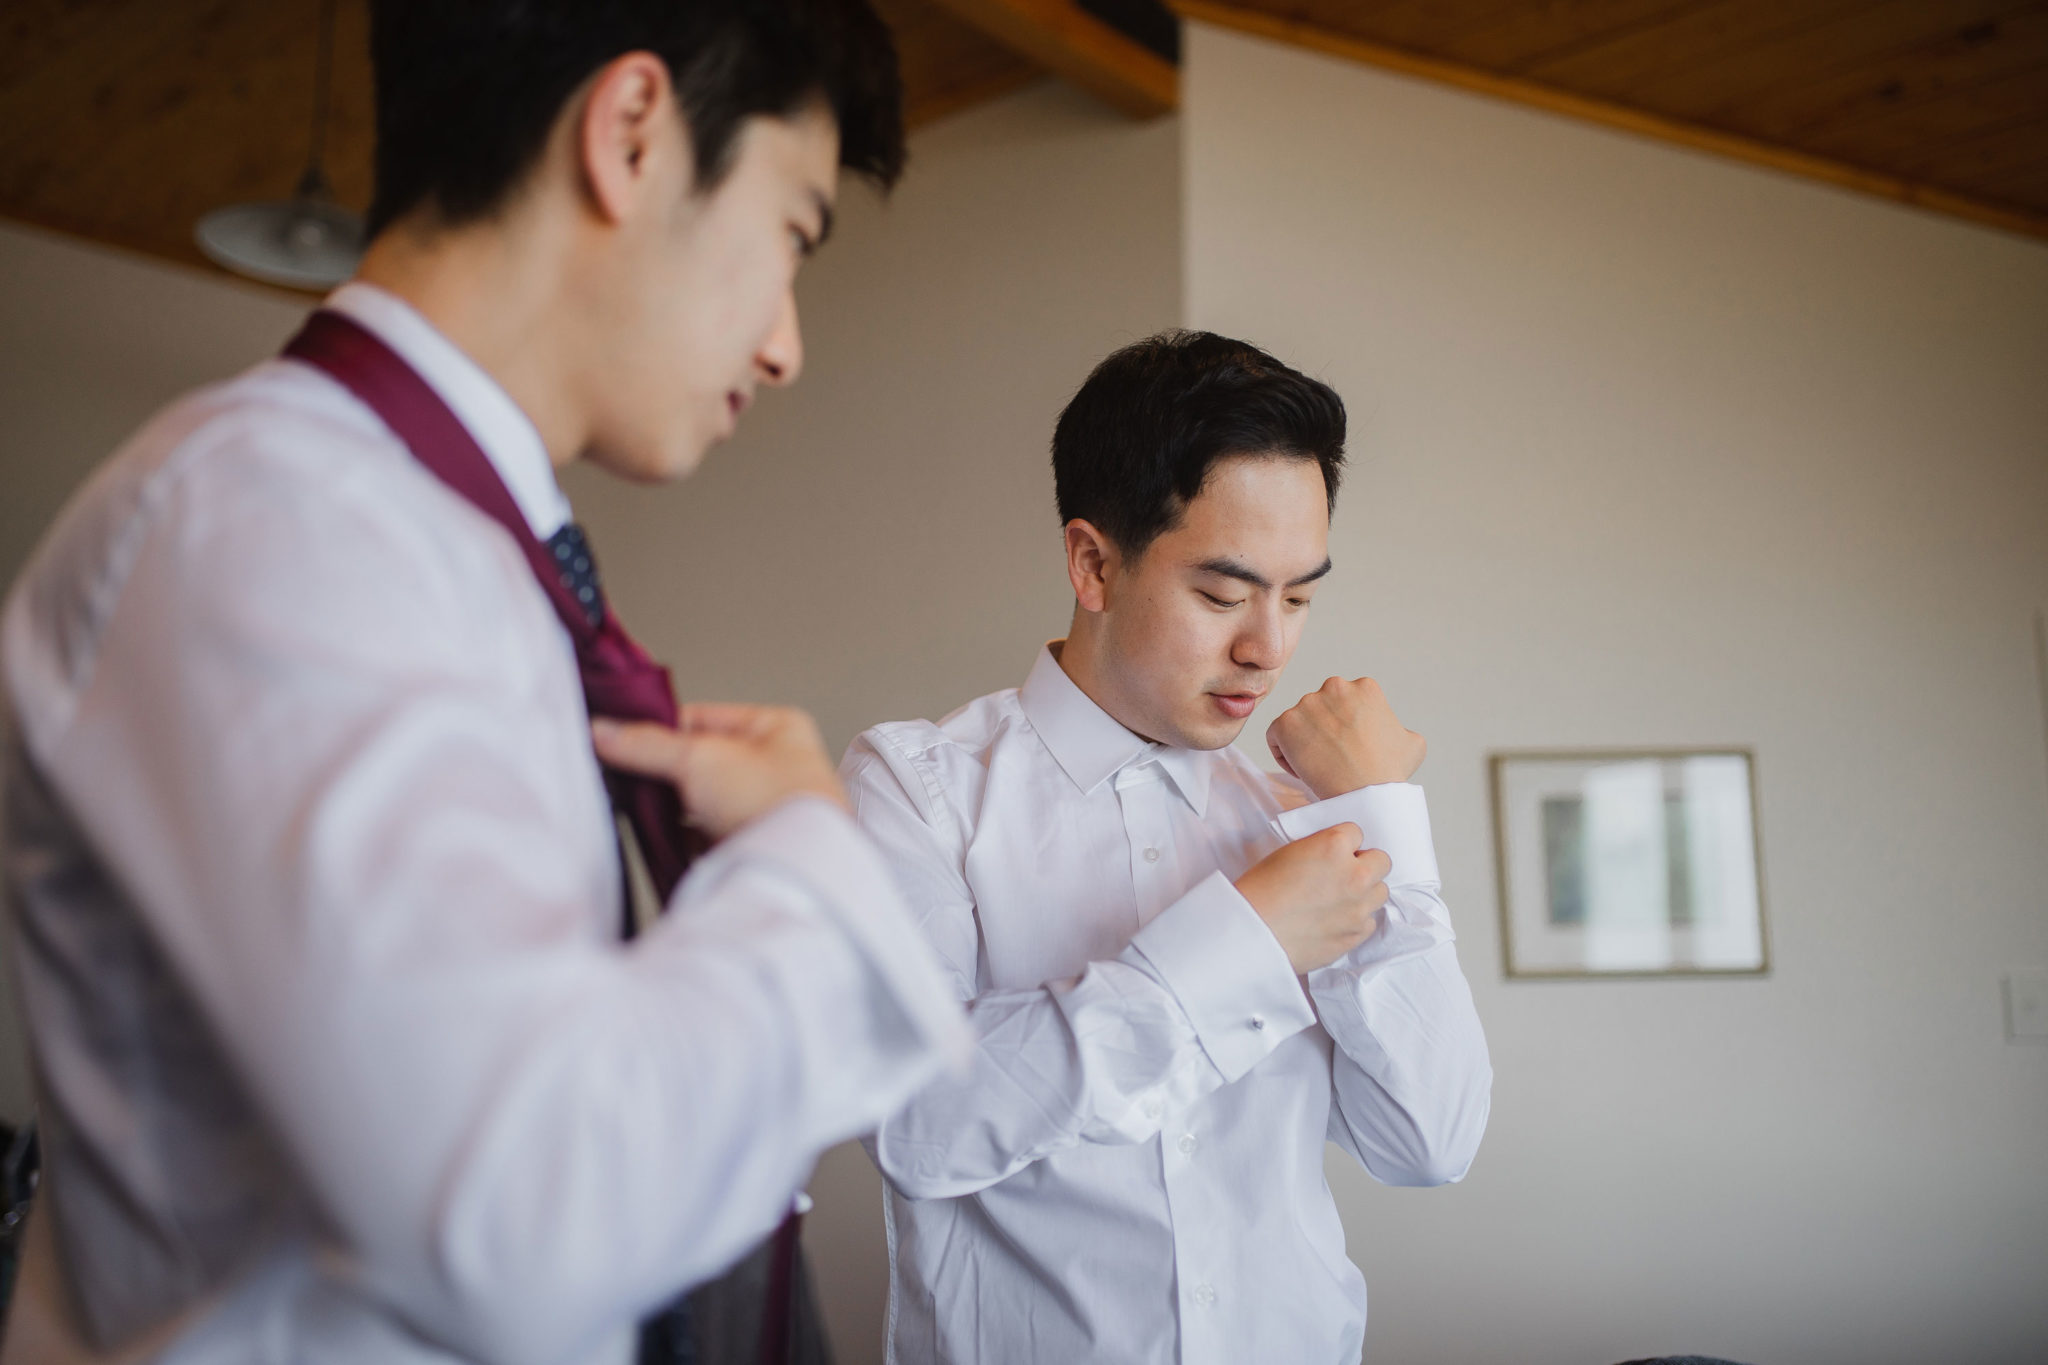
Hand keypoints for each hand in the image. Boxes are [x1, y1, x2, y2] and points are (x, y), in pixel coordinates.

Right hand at [591, 703, 848, 841]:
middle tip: (621, 775)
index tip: (618, 737)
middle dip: (661, 770)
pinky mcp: (748, 847)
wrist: (798, 873)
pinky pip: (702, 835)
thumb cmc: (777, 803)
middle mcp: (773, 766)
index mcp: (775, 729)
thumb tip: (604, 731)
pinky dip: (679, 836)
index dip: (658, 727)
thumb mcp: (700, 758)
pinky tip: (657, 838)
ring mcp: (761, 809)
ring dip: (668, 806)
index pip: (701, 718)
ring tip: (635, 808)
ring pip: (698, 799)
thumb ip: (647, 745)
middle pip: (697, 760)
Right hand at [1235, 824, 1392, 973]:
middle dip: (1364, 865)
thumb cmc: (1259, 890)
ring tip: (1338, 900)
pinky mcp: (1356, 934)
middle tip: (1342, 875)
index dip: (1343, 843)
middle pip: (1382, 861)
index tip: (1332, 853)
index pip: (1357, 832)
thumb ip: (1321, 849)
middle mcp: (1354, 874)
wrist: (1250, 934)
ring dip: (1365, 892)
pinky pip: (1370, 921)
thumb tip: (1336, 856)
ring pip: (1381, 892)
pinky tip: (1334, 920)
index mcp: (1334, 846)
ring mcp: (1359, 907)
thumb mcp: (1288, 852)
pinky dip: (1357, 919)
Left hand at [1266, 676, 1424, 799]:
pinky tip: (1302, 769)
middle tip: (1331, 756)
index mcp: (1365, 687)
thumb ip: (1397, 727)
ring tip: (1319, 766)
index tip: (1349, 747)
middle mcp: (1335, 687)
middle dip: (1323, 729)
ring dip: (1303, 741)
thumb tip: (1389, 730)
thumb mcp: (1412, 742)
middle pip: (1320, 708)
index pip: (1345, 702)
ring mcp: (1308, 704)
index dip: (1346, 727)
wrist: (1367, 794)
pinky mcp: (1285, 723)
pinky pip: (1275, 735)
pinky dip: (1283, 752)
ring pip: (1298, 721)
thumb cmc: (1389, 772)